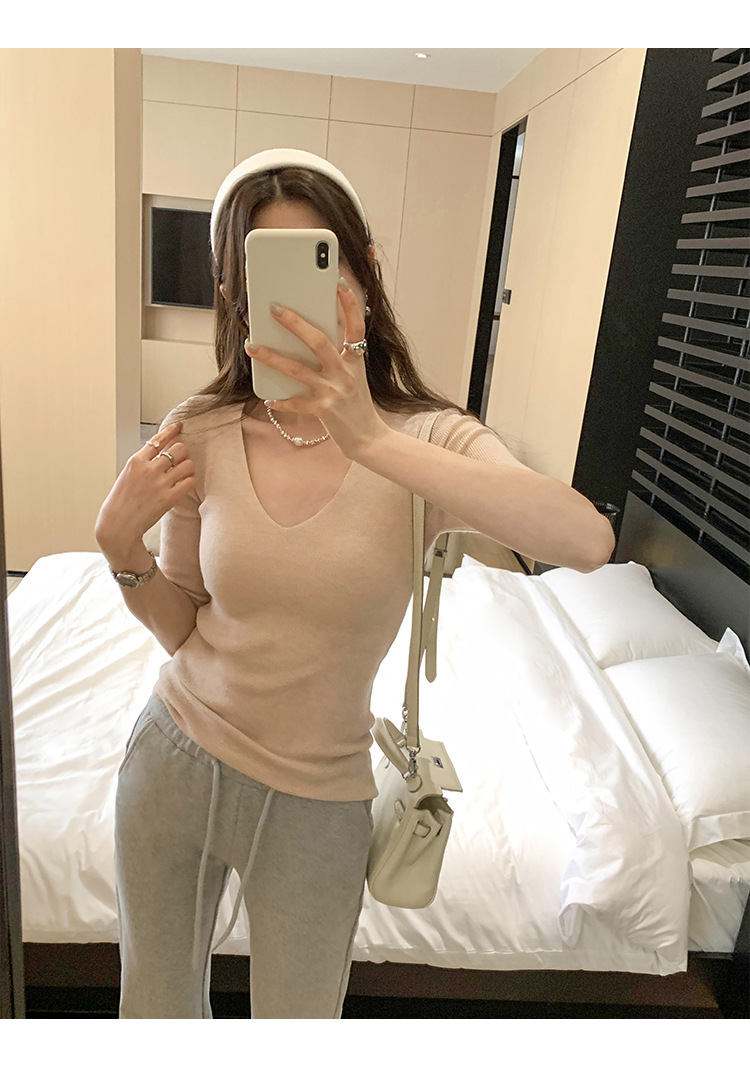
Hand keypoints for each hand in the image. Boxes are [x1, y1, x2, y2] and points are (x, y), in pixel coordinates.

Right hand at [95, 421, 194, 549]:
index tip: (178, 426)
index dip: (171, 431)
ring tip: (183, 474)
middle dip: (182, 453)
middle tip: (180, 461)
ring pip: (188, 464)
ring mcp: (159, 483)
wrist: (118, 525)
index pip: (158, 439)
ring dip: (188, 468)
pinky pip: (190, 482)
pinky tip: (184, 485)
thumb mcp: (127, 475)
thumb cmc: (121, 501)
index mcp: (136, 461)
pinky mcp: (169, 498)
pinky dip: (190, 482)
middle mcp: (148, 469)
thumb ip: (142, 463)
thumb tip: (159, 451)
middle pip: (178, 448)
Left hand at [244, 278, 388, 460]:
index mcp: (355, 360)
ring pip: (297, 369)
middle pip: (318, 341)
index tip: (338, 282)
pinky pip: (297, 402)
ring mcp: (334, 391)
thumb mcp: (353, 376)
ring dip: (271, 357)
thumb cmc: (357, 405)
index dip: (349, 303)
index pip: (355, 326)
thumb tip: (306, 337)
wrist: (369, 439)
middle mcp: (346, 372)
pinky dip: (281, 400)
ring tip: (252, 346)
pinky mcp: (324, 410)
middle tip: (273, 308)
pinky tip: (268, 398)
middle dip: (294, 322)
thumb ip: (337, 357)